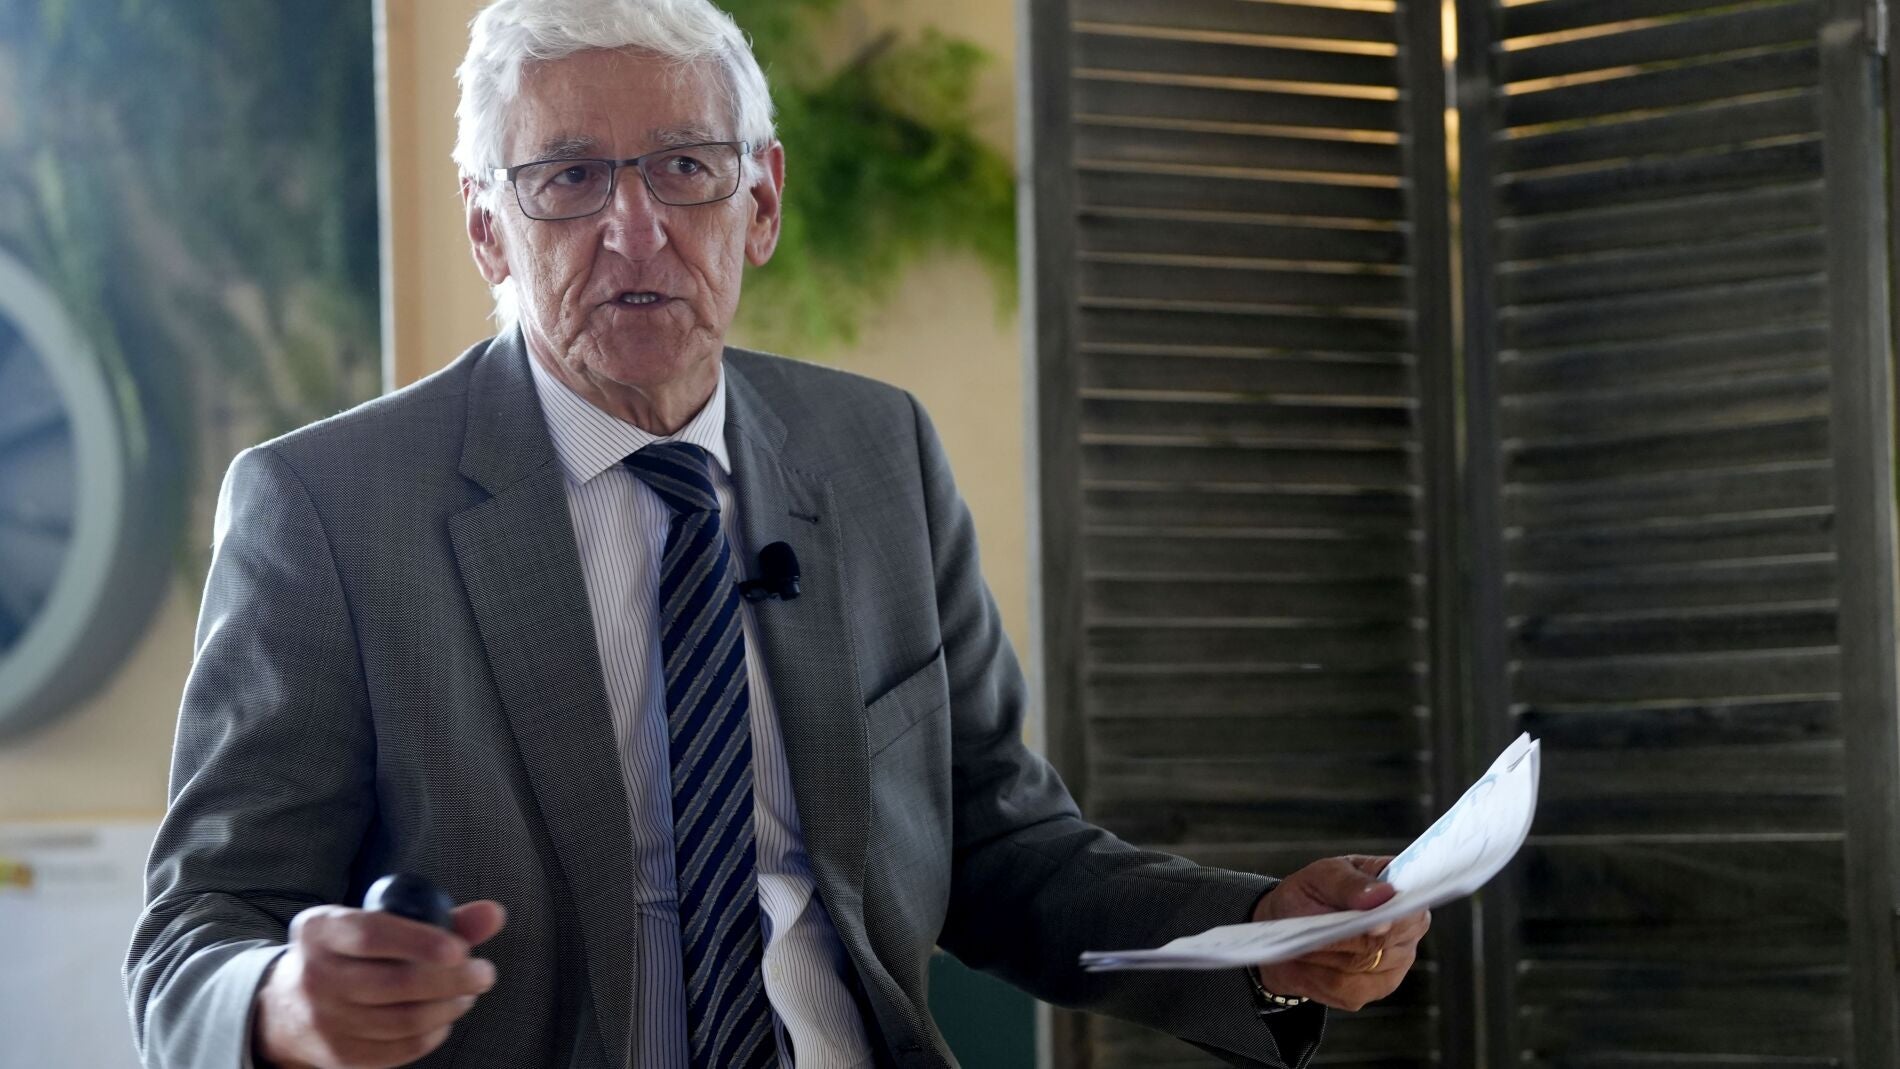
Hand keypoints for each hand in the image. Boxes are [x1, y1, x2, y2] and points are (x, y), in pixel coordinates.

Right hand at [253, 900, 506, 1068]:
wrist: (286, 1004)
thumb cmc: (350, 953)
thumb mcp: (377, 923)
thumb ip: (439, 917)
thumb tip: (494, 915)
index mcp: (321, 931)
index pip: (372, 936)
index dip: (419, 942)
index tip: (460, 948)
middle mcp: (316, 976)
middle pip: (395, 983)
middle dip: (452, 980)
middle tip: (484, 973)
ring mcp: (324, 1020)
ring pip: (401, 1020)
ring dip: (448, 1007)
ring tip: (467, 994)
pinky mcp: (338, 1055)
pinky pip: (398, 1049)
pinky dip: (432, 1034)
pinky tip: (444, 1018)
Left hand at [1252, 856, 1427, 1011]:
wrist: (1290, 925)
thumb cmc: (1314, 893)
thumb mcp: (1323, 875)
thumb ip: (1351, 883)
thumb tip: (1382, 894)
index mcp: (1403, 893)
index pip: (1412, 912)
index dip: (1394, 921)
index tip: (1373, 926)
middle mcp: (1408, 931)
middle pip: (1385, 944)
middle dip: (1346, 938)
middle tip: (1315, 933)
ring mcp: (1396, 964)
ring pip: (1362, 967)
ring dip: (1327, 956)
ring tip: (1303, 943)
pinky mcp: (1374, 989)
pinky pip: (1348, 989)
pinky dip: (1320, 976)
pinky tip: (1306, 964)